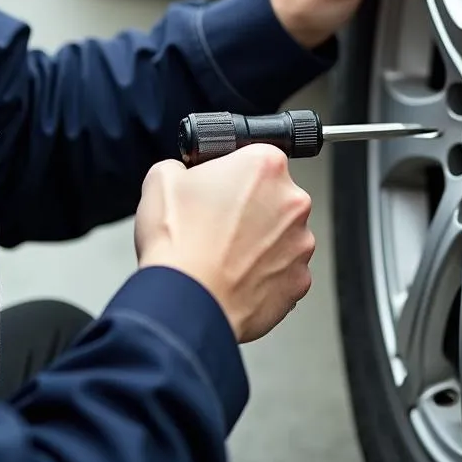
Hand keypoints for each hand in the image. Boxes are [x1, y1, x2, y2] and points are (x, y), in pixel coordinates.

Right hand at [134, 145, 315, 342]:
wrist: (187, 303)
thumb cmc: (179, 244)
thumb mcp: (161, 178)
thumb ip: (180, 165)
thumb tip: (183, 174)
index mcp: (265, 165)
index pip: (255, 157)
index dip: (232, 174)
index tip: (219, 189)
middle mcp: (292, 201)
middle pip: (273, 196)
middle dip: (249, 208)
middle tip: (216, 225)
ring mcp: (300, 243)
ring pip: (280, 235)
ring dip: (258, 242)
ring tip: (222, 255)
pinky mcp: (299, 281)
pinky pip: (283, 272)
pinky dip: (263, 275)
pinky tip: (234, 277)